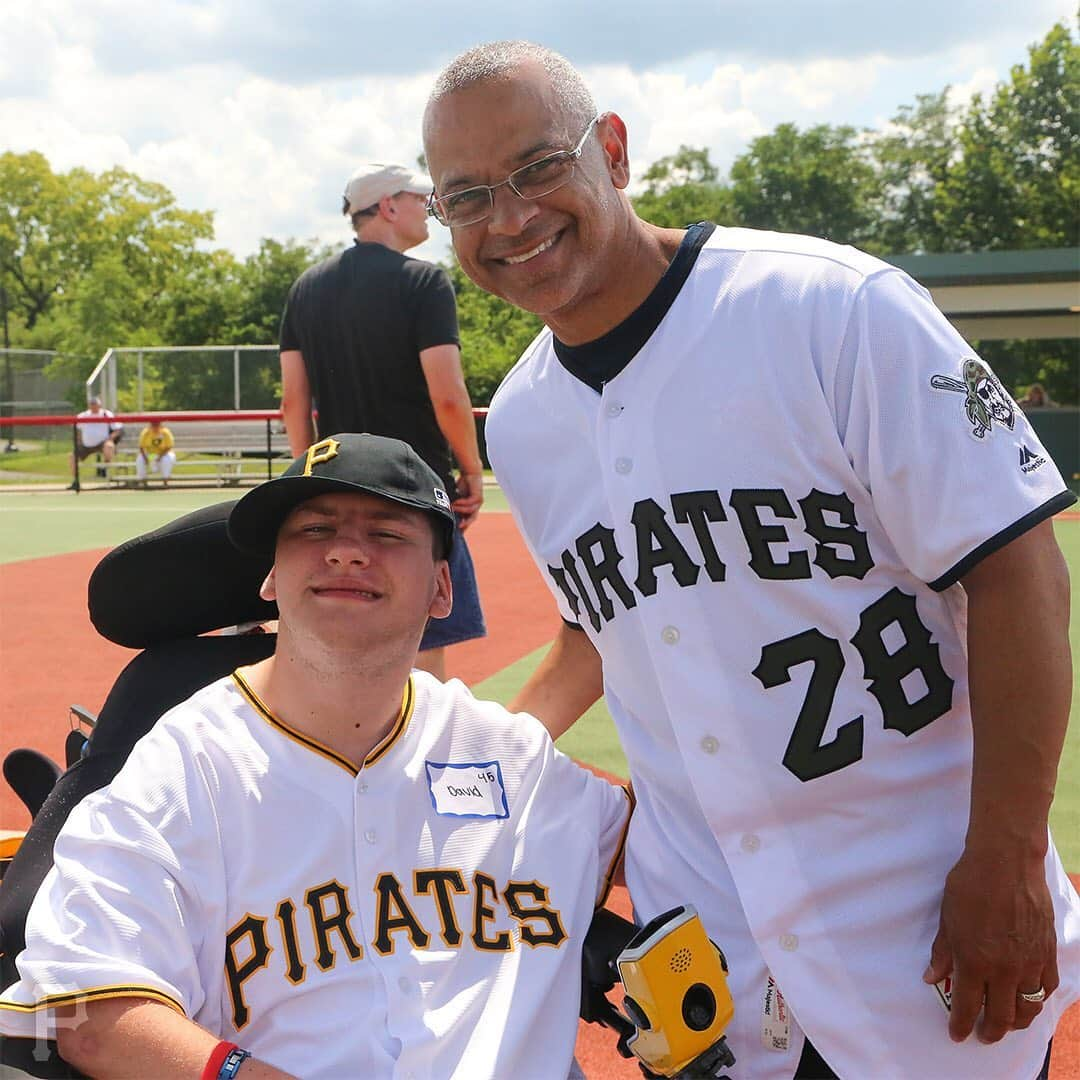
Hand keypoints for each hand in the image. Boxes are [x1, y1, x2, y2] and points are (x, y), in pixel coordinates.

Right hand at [452, 472, 483, 530]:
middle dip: (465, 524)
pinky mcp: (478, 497)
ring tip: (451, 508)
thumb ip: (454, 504)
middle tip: (457, 527)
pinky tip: (455, 502)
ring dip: (460, 511)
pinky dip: (462, 504)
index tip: (456, 533)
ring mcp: (479, 502)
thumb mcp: (457, 497)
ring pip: (470, 511)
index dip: (463, 527)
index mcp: (471, 508)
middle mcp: (476, 507)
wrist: (470, 473)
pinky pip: (469, 503)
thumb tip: (446, 511)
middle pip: (471, 519)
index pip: (468, 520)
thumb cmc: (463, 484)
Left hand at [923, 847, 1057, 1043]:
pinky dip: (1038, 1001)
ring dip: (1016, 1022)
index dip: (960, 1025)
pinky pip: (1046, 988)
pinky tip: (1029, 1000)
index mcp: (974, 961)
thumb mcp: (947, 919)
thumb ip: (942, 952)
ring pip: (1027, 1009)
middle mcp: (1004, 970)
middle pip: (1000, 1016)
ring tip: (1005, 1023)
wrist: (1006, 863)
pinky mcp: (1047, 953)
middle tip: (982, 1035)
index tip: (956, 1035)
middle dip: (989, 1032)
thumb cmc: (970, 885)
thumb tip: (931, 978)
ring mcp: (1029, 963)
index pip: (966, 1006)